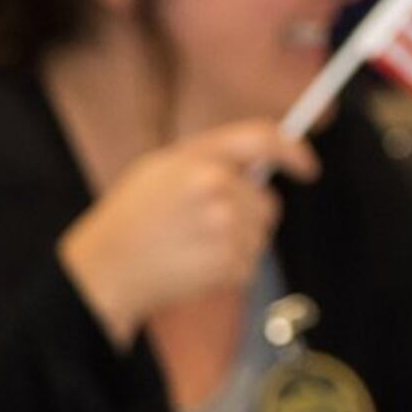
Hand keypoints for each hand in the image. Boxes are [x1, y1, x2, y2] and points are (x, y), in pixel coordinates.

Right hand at [57, 121, 320, 340]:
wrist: (103, 271)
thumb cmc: (128, 220)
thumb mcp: (157, 170)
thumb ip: (208, 158)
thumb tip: (261, 161)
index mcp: (197, 158)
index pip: (263, 140)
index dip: (293, 152)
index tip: (307, 166)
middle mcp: (216, 188)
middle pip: (266, 202)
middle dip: (248, 216)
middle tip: (205, 229)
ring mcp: (225, 227)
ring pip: (259, 236)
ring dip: (235, 245)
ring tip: (191, 249)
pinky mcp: (227, 263)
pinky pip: (248, 265)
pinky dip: (227, 271)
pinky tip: (193, 267)